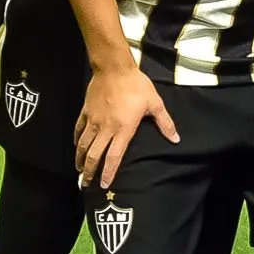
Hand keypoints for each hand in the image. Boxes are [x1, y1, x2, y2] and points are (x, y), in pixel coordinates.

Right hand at [73, 65, 176, 188]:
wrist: (114, 68)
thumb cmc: (136, 86)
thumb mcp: (155, 104)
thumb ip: (165, 124)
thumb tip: (176, 139)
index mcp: (123, 129)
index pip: (114, 157)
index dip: (108, 173)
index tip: (104, 185)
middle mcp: (105, 128)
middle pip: (94, 155)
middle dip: (89, 172)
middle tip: (86, 184)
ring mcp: (93, 120)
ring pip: (83, 145)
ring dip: (80, 159)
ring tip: (79, 170)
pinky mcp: (86, 111)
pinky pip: (79, 129)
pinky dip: (77, 140)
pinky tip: (77, 146)